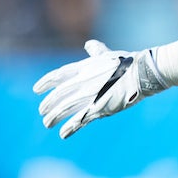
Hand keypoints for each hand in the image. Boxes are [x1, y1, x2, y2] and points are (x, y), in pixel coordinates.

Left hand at [35, 40, 168, 138]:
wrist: (141, 73)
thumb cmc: (127, 63)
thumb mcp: (108, 55)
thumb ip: (96, 52)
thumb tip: (89, 44)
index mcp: (83, 68)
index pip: (57, 76)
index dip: (45, 83)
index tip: (36, 90)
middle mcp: (82, 82)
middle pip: (58, 96)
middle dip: (48, 104)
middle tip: (42, 111)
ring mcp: (89, 96)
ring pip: (64, 109)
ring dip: (53, 118)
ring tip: (48, 123)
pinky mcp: (98, 108)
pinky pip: (79, 120)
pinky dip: (70, 128)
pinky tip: (63, 134)